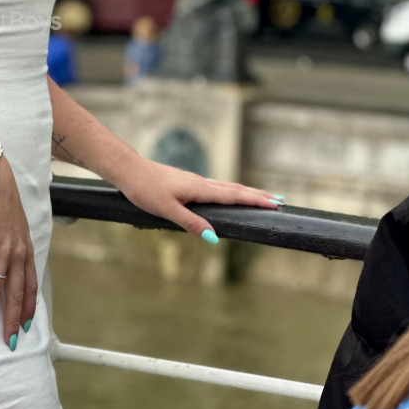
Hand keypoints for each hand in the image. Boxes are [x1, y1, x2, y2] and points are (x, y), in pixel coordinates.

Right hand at [0, 161, 37, 349]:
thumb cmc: (4, 204)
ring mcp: (1, 250)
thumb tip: (11, 261)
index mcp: (26, 252)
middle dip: (12, 322)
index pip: (31, 287)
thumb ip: (16, 246)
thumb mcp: (18, 228)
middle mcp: (17, 255)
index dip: (28, 308)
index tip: (24, 327)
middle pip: (16, 295)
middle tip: (8, 343)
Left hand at [113, 156, 280, 241]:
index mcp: (200, 189)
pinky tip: (228, 195)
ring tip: (261, 197)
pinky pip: (215, 187)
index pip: (234, 195)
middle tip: (279, 199)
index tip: (276, 203)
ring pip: (226, 186)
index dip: (255, 200)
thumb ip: (191, 223)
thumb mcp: (167, 210)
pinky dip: (229, 191)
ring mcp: (194, 181)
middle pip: (235, 189)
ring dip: (245, 192)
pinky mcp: (187, 182)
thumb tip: (214, 238)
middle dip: (257, 195)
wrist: (129, 171)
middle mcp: (201, 182)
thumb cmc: (145, 189)